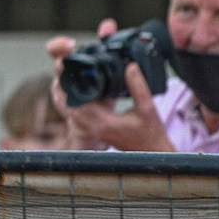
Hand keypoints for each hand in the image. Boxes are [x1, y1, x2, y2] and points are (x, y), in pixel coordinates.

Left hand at [49, 62, 173, 151]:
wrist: (152, 152)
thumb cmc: (151, 134)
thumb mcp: (148, 108)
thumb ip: (138, 87)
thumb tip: (130, 66)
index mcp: (103, 122)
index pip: (78, 101)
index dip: (72, 84)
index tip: (73, 69)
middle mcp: (93, 127)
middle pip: (68, 105)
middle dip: (65, 88)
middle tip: (68, 70)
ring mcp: (91, 130)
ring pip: (70, 110)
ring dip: (69, 95)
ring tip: (74, 77)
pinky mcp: (93, 130)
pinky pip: (77, 114)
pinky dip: (77, 101)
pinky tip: (84, 90)